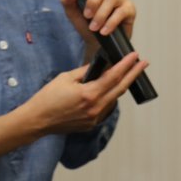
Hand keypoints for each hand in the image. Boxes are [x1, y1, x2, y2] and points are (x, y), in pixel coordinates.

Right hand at [21, 52, 148, 134]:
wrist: (37, 120)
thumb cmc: (48, 97)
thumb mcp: (65, 78)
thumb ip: (85, 71)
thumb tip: (98, 66)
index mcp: (89, 94)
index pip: (114, 77)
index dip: (126, 65)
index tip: (135, 56)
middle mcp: (95, 108)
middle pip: (121, 88)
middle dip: (133, 74)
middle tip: (144, 63)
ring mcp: (94, 118)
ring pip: (114, 99)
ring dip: (121, 86)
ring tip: (127, 73)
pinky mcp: (91, 124)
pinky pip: (105, 107)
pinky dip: (109, 96)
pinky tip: (109, 89)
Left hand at [58, 0, 135, 46]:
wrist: (96, 44)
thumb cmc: (86, 24)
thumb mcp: (72, 12)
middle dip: (93, 1)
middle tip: (86, 15)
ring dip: (100, 14)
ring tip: (93, 27)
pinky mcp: (130, 10)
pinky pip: (121, 12)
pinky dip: (110, 23)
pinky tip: (103, 31)